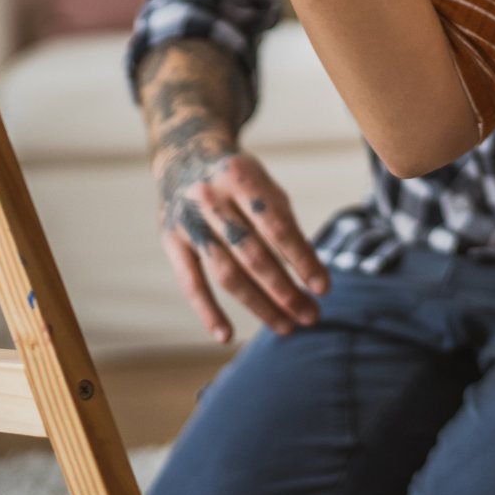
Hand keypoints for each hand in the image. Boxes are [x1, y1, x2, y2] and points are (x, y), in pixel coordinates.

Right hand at [154, 132, 330, 343]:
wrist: (187, 158)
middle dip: (285, 290)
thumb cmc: (240, 182)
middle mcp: (212, 198)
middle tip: (311, 315)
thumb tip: (310, 275)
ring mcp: (188, 220)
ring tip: (286, 326)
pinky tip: (227, 336)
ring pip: (227, 274)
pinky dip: (208, 312)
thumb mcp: (265, 187)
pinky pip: (190, 283)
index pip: (277, 227)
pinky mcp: (170, 241)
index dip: (302, 260)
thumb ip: (285, 225)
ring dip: (259, 305)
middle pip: (253, 255)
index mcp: (243, 177)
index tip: (324, 288)